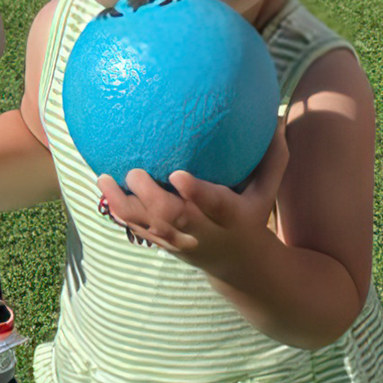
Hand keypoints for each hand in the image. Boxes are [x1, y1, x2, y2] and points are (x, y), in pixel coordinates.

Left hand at [96, 118, 287, 275]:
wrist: (240, 267)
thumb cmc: (253, 216)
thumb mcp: (268, 191)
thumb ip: (273, 157)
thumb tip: (279, 114)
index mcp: (230, 217)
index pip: (215, 206)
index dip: (196, 193)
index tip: (178, 174)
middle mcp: (202, 232)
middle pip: (173, 218)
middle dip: (151, 197)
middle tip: (135, 171)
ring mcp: (179, 241)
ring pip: (146, 225)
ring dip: (123, 203)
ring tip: (103, 177)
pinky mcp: (163, 243)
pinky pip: (135, 227)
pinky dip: (118, 208)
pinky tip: (102, 186)